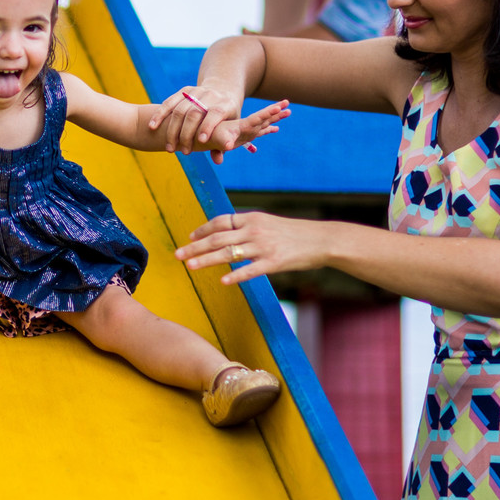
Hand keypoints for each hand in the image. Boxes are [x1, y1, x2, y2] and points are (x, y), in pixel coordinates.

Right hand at [148, 84, 244, 156]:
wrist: (222, 89)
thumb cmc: (227, 116)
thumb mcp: (231, 127)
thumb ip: (223, 144)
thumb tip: (218, 160)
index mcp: (225, 104)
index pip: (216, 113)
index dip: (208, 126)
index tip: (201, 141)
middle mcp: (210, 95)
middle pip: (194, 113)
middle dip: (187, 134)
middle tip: (184, 152)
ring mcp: (196, 91)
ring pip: (180, 109)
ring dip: (172, 130)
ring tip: (169, 148)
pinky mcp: (185, 90)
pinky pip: (169, 102)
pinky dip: (160, 114)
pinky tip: (152, 127)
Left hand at [175, 211, 327, 284]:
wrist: (322, 239)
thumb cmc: (294, 233)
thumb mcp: (268, 223)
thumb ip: (248, 226)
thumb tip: (226, 232)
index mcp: (252, 218)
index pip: (220, 222)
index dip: (203, 230)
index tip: (189, 237)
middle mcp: (254, 230)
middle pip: (217, 238)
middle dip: (195, 247)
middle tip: (177, 255)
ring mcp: (263, 246)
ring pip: (228, 254)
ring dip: (206, 260)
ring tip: (190, 267)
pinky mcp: (274, 262)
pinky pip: (250, 270)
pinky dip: (235, 275)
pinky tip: (223, 281)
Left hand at [205, 99, 289, 162]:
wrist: (204, 134)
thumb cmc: (209, 136)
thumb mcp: (214, 140)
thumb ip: (219, 147)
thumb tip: (223, 152)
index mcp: (240, 126)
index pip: (256, 118)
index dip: (267, 113)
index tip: (278, 108)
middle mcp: (245, 127)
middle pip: (263, 118)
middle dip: (275, 111)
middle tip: (287, 103)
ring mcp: (246, 131)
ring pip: (263, 123)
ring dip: (275, 118)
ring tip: (288, 111)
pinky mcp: (244, 136)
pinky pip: (259, 132)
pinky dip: (267, 130)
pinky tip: (275, 128)